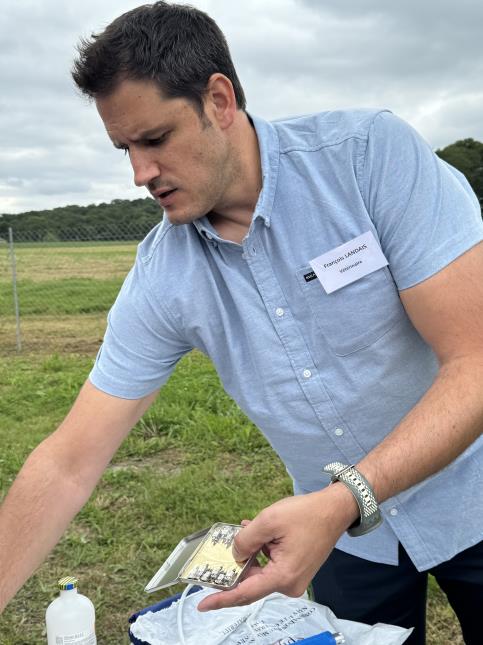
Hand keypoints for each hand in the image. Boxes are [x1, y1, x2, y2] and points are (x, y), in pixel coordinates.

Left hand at [197, 483, 357, 610]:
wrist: (334, 509)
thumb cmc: (306, 514)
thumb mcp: (268, 520)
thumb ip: (245, 540)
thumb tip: (235, 554)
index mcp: (283, 576)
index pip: (245, 593)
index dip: (222, 598)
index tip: (203, 604)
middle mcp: (289, 584)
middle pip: (252, 582)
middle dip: (236, 567)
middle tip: (222, 551)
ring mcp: (294, 579)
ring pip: (260, 572)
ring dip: (249, 556)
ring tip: (244, 530)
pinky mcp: (296, 571)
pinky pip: (270, 567)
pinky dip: (260, 553)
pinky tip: (256, 534)